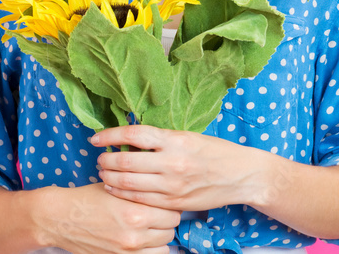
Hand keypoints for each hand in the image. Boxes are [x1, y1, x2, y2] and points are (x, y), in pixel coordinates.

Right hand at [41, 181, 180, 253]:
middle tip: (156, 213)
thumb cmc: (87, 199)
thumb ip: (141, 190)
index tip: (162, 202)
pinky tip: (143, 241)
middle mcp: (135, 236)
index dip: (168, 205)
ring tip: (150, 228)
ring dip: (160, 237)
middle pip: (170, 230)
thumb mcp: (116, 187)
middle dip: (166, 220)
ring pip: (164, 248)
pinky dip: (150, 250)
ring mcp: (128, 251)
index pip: (172, 212)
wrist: (61, 218)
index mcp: (136, 213)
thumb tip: (162, 188)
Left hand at [91, 124, 260, 211]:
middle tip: (99, 158)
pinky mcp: (175, 203)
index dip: (110, 135)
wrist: (242, 176)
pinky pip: (141, 199)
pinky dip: (123, 193)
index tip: (96, 139)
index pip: (134, 134)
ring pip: (130, 183)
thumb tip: (130, 137)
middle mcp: (173, 162)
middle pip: (126, 160)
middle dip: (106, 160)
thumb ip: (161, 138)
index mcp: (175, 140)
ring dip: (110, 177)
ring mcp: (173, 185)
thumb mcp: (188, 136)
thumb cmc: (215, 152)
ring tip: (102, 172)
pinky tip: (115, 188)